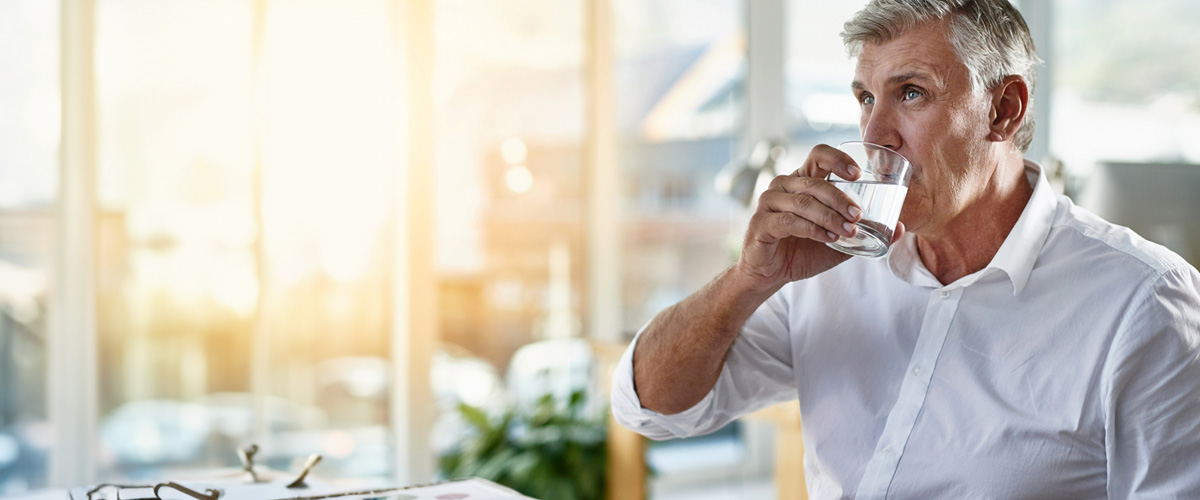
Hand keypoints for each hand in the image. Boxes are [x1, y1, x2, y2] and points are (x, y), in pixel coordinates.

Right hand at [734, 144, 903, 291]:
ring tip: (849, 231)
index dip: (838, 159)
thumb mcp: (839, 240)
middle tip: (859, 215)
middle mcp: (783, 186)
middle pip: (814, 181)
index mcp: (802, 181)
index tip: (857, 174)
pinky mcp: (760, 224)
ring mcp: (769, 203)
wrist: (770, 275)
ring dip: (830, 216)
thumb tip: (901, 228)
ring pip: (803, 202)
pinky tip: (828, 238)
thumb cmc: (802, 251)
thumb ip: (864, 232)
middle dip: (840, 198)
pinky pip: (789, 221)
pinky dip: (812, 229)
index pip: (818, 155)